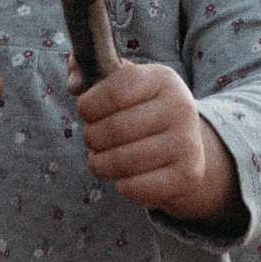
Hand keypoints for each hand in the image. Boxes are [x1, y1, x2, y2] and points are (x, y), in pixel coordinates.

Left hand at [68, 57, 242, 226]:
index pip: (115, 90)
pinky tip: (127, 175)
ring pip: (121, 161)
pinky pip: (132, 186)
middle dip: (92, 137)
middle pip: (114, 129)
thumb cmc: (143, 114)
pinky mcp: (185, 176)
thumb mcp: (124, 86)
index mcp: (163, 79)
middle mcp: (180, 107)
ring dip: (101, 163)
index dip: (88, 105)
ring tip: (105, 158)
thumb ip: (92, 75)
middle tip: (94, 139)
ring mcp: (186, 143)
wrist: (186, 152)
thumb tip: (74, 81)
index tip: (86, 111)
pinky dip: (121, 184)